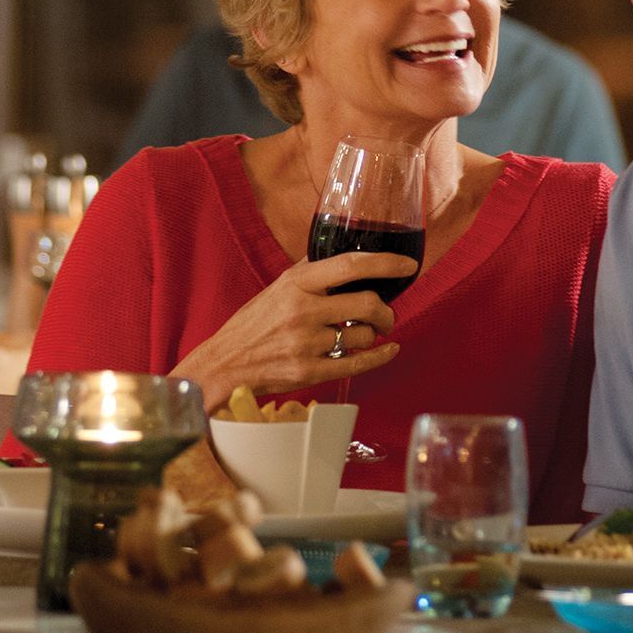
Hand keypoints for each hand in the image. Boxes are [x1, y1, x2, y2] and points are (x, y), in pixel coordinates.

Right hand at [174, 252, 415, 404]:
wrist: (225, 364)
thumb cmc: (254, 324)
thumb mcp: (278, 288)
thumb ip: (311, 274)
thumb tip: (346, 259)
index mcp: (296, 284)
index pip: (349, 265)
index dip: (384, 263)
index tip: (408, 265)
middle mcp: (302, 311)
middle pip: (366, 303)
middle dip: (385, 310)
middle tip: (386, 314)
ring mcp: (306, 344)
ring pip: (363, 335)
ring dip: (373, 334)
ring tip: (365, 333)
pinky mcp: (310, 372)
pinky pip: (357, 363)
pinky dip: (380, 356)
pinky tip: (389, 350)